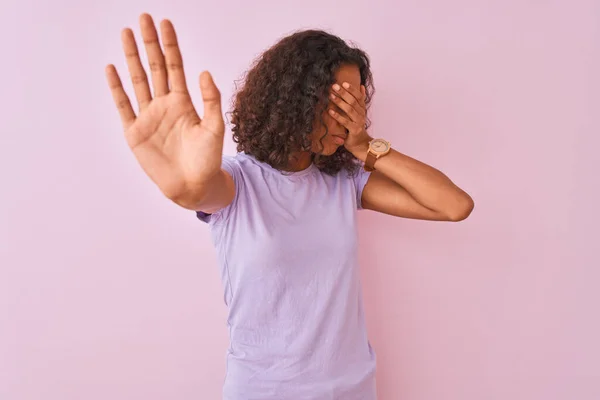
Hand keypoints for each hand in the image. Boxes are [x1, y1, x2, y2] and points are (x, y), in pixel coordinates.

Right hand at [105, 14, 224, 201]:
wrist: (194, 186)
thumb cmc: (208, 159)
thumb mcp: (215, 128)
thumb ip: (211, 100)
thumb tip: (204, 72)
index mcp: (184, 102)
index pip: (175, 67)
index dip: (170, 45)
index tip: (165, 23)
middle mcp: (164, 105)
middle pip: (155, 67)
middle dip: (149, 43)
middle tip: (143, 18)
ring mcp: (148, 117)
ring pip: (138, 81)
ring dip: (131, 58)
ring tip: (126, 34)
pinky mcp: (136, 133)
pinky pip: (124, 106)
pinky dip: (117, 89)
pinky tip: (112, 69)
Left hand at [327, 82, 371, 156]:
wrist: (360, 143)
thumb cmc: (356, 126)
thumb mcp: (359, 112)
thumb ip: (360, 100)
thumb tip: (361, 86)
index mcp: (362, 109)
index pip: (358, 96)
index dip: (352, 89)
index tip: (344, 83)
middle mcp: (361, 114)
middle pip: (353, 101)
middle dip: (343, 93)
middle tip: (334, 86)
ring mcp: (358, 122)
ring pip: (349, 110)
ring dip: (339, 102)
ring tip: (331, 96)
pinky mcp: (354, 130)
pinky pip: (345, 122)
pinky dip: (337, 116)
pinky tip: (330, 111)